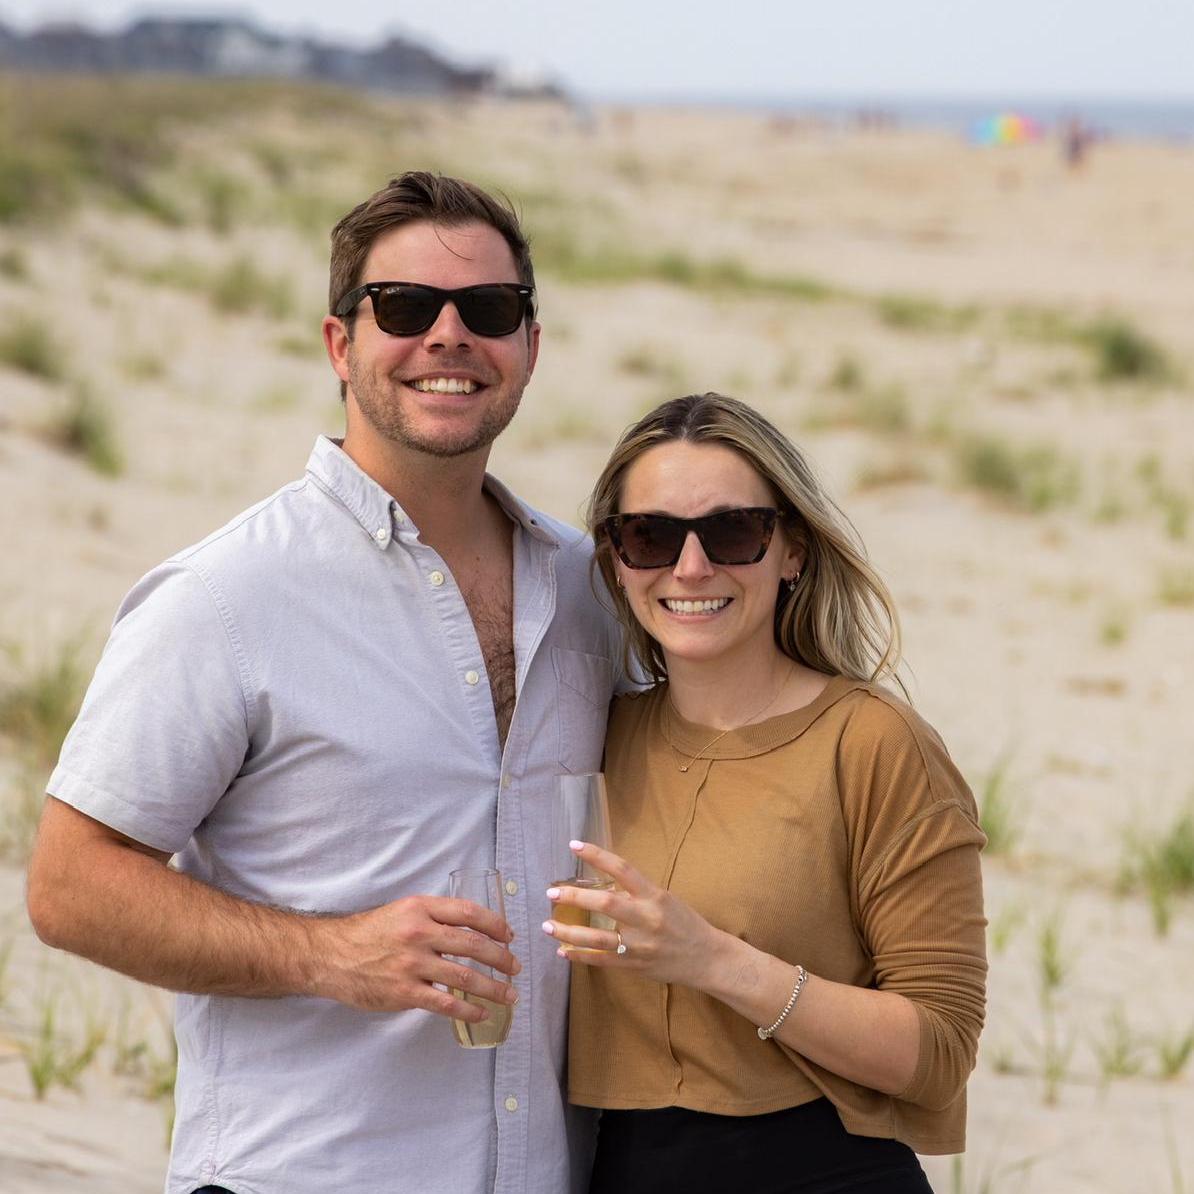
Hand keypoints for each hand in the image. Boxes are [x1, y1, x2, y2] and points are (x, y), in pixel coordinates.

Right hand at [317, 895, 519, 1022]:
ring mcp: (412, 965)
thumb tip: (470, 929)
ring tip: (509, 994)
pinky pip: (445, 1003)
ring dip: (493, 987)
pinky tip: (481, 1013)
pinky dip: (468, 1009)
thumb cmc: (368, 933)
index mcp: (420, 909)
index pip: (469, 913)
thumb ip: (433, 917)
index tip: (509, 936)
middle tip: (516, 967)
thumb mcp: (401, 912)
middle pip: (473, 944)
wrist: (331, 956)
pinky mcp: (404, 993)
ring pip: (465, 976)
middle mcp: (419, 934)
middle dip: (501, 957)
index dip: (495, 924)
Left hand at [543, 841, 723, 988]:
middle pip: (606, 903)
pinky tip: (563, 951)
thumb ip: (636, 893)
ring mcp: (640, 945)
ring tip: (548, 925)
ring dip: (569, 931)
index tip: (574, 845)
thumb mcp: (665, 899)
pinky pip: (602, 961)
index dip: (596, 855)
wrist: (707, 958)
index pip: (622, 869)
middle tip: (552, 892)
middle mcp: (647, 918)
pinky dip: (580, 956)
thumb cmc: (685, 923)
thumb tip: (602, 885)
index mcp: (655, 895)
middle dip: (575, 896)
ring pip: (598, 938)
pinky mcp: (635, 966)